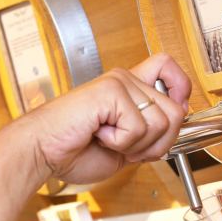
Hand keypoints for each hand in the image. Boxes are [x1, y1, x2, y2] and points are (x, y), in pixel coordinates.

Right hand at [19, 53, 191, 184]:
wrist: (40, 152)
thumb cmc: (70, 150)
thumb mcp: (123, 147)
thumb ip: (148, 135)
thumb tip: (178, 123)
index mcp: (126, 89)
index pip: (168, 67)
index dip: (181, 89)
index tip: (174, 112)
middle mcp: (124, 80)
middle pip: (176, 110)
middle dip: (158, 142)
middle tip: (127, 147)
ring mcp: (118, 83)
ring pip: (161, 122)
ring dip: (137, 145)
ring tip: (108, 140)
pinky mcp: (110, 91)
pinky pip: (139, 127)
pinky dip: (120, 143)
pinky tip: (98, 135)